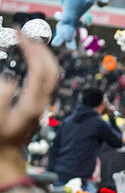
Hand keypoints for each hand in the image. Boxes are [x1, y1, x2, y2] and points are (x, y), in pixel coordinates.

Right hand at [0, 35, 58, 185]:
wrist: (6, 159)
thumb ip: (0, 98)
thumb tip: (9, 80)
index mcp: (33, 103)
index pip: (40, 69)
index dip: (32, 49)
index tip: (19, 34)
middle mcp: (43, 100)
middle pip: (51, 68)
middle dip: (40, 47)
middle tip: (23, 33)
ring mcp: (44, 102)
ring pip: (52, 72)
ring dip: (41, 54)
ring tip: (26, 41)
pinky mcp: (40, 103)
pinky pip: (46, 78)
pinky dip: (40, 63)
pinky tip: (29, 58)